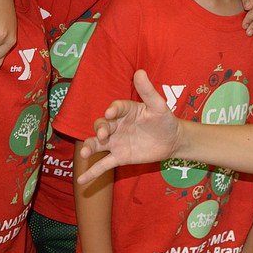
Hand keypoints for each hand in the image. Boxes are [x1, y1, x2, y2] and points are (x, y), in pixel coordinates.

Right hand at [78, 70, 180, 184]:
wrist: (172, 141)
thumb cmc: (164, 120)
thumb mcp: (158, 105)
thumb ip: (148, 91)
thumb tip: (139, 72)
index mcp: (125, 110)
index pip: (116, 108)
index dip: (112, 110)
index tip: (110, 113)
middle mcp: (116, 125)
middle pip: (102, 125)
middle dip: (100, 129)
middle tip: (102, 135)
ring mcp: (116, 142)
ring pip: (97, 144)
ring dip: (89, 148)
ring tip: (84, 154)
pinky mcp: (119, 157)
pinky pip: (103, 164)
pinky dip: (92, 172)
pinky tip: (81, 181)